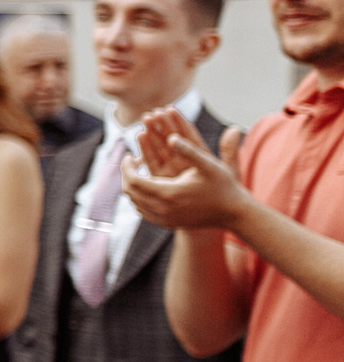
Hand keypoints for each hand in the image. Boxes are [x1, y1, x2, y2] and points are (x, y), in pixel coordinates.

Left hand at [124, 113, 253, 232]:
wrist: (234, 213)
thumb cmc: (223, 186)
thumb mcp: (208, 165)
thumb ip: (189, 150)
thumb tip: (171, 137)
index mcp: (169, 193)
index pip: (133, 180)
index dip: (126, 167)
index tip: (127, 156)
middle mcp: (163, 209)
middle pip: (130, 193)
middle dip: (126, 176)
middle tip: (129, 163)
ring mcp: (166, 220)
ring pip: (135, 204)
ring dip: (132, 188)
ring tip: (136, 172)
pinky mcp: (169, 225)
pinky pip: (145, 213)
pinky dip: (140, 200)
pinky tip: (146, 188)